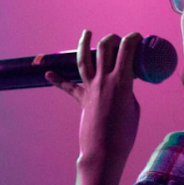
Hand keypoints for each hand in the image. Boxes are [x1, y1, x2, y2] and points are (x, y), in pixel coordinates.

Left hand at [46, 30, 142, 178]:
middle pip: (104, 49)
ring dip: (84, 44)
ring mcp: (90, 89)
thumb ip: (127, 92)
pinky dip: (58, 80)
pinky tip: (48, 73)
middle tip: (117, 39)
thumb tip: (122, 85)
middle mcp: (104, 80)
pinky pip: (68, 87)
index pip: (126, 50)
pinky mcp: (82, 100)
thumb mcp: (133, 108)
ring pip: (83, 60)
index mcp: (121, 81)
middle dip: (112, 38)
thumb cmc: (124, 134)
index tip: (136, 37)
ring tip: (86, 33)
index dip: (132, 39)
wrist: (104, 151)